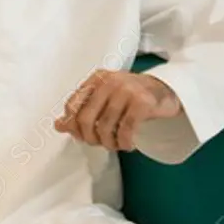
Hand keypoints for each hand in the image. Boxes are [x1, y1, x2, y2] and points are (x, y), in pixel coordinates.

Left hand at [54, 70, 181, 151]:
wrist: (166, 91)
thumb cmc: (130, 97)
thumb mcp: (103, 99)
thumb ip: (81, 110)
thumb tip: (58, 126)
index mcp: (96, 79)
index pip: (72, 106)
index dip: (73, 126)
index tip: (82, 137)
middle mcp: (110, 81)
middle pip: (86, 119)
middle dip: (90, 138)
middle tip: (101, 144)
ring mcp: (127, 90)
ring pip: (106, 127)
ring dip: (109, 143)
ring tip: (116, 145)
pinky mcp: (143, 102)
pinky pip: (126, 130)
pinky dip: (125, 143)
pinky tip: (128, 145)